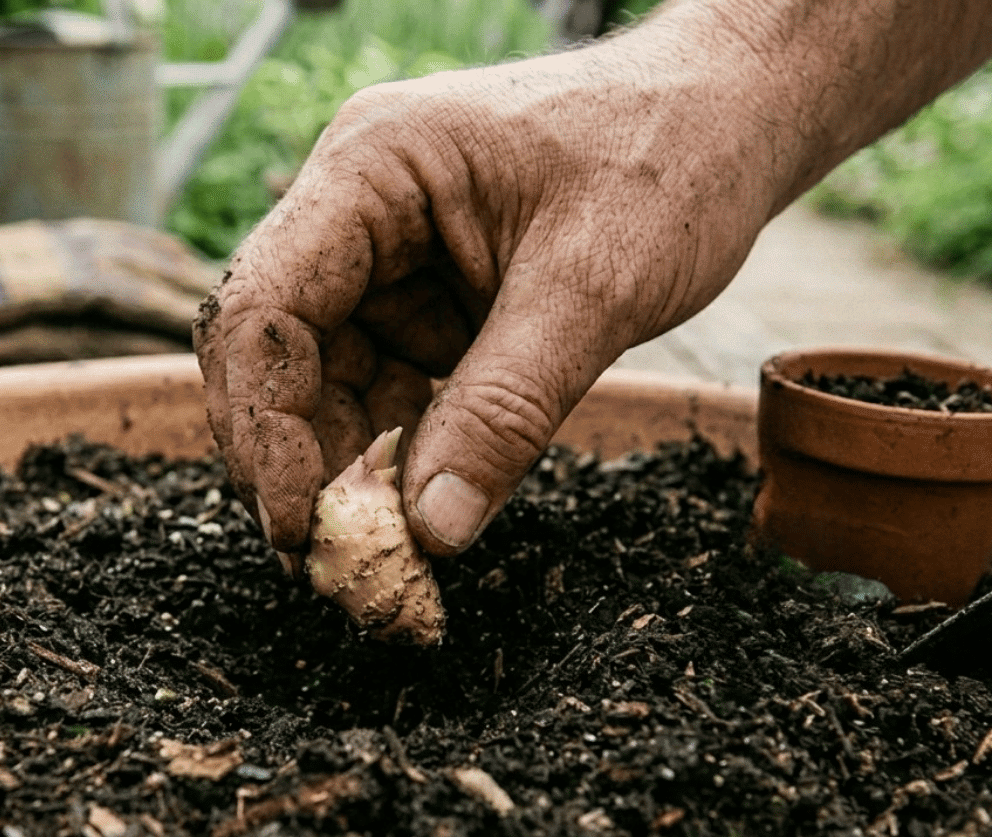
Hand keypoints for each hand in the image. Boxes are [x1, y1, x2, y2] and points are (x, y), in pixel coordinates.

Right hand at [195, 27, 788, 559]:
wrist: (729, 118)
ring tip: (375, 557)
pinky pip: (382, 385)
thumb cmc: (668, 158)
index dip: (262, 425)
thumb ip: (507, 410)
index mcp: (373, 168)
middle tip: (328, 564)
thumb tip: (433, 531)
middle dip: (295, 459)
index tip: (300, 525)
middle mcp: (357, 208)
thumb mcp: (594, 289)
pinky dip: (393, 452)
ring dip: (343, 469)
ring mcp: (387, 254)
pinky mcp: (424, 295)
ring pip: (323, 380)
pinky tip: (414, 510)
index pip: (265, 306)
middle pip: (277, 352)